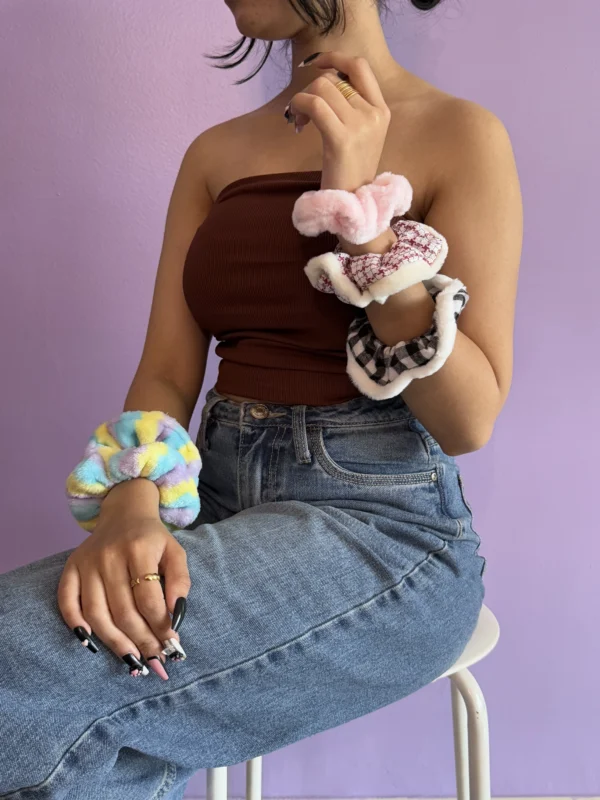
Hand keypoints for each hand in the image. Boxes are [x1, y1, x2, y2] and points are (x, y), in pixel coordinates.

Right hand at [57, 497, 190, 678]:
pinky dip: (75, 625)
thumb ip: (180, 581)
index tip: (171, 644)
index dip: (160, 625)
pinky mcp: (71, 567)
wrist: (125, 512)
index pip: (148, 597)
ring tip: (132, 660)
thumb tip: (177, 613)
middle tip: (155, 660)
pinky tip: (91, 643)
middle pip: (122, 610)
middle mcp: (109, 556)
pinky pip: (67, 601)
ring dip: (114, 642)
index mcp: (139, 549)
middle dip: (141, 640)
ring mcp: (87, 562)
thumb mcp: (175, 552)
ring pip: (96, 613)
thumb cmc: (153, 539)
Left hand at [288, 51, 390, 193]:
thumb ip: (350, 106)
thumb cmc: (350, 172)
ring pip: (322, 88)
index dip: (335, 57)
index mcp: (382, 110)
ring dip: (302, 99)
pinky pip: (314, 104)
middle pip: (334, 78)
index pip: (360, 66)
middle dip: (311, 88)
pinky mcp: (342, 139)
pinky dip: (299, 106)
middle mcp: (374, 114)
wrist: (354, 204)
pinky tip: (296, 122)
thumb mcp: (360, 135)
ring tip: (299, 119)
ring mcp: (361, 126)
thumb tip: (324, 80)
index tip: (315, 64)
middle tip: (302, 110)